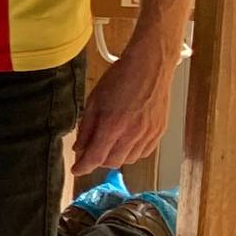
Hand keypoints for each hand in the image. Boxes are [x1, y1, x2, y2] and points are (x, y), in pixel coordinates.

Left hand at [73, 49, 175, 175]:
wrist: (150, 66)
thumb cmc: (120, 78)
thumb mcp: (94, 100)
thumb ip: (86, 127)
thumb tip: (79, 148)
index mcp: (113, 124)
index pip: (96, 157)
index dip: (83, 167)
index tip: (76, 169)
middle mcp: (133, 133)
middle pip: (112, 162)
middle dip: (98, 161)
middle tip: (90, 151)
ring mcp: (149, 133)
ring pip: (129, 160)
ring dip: (115, 157)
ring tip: (108, 144)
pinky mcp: (160, 131)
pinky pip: (144, 153)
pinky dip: (132, 152)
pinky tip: (125, 142)